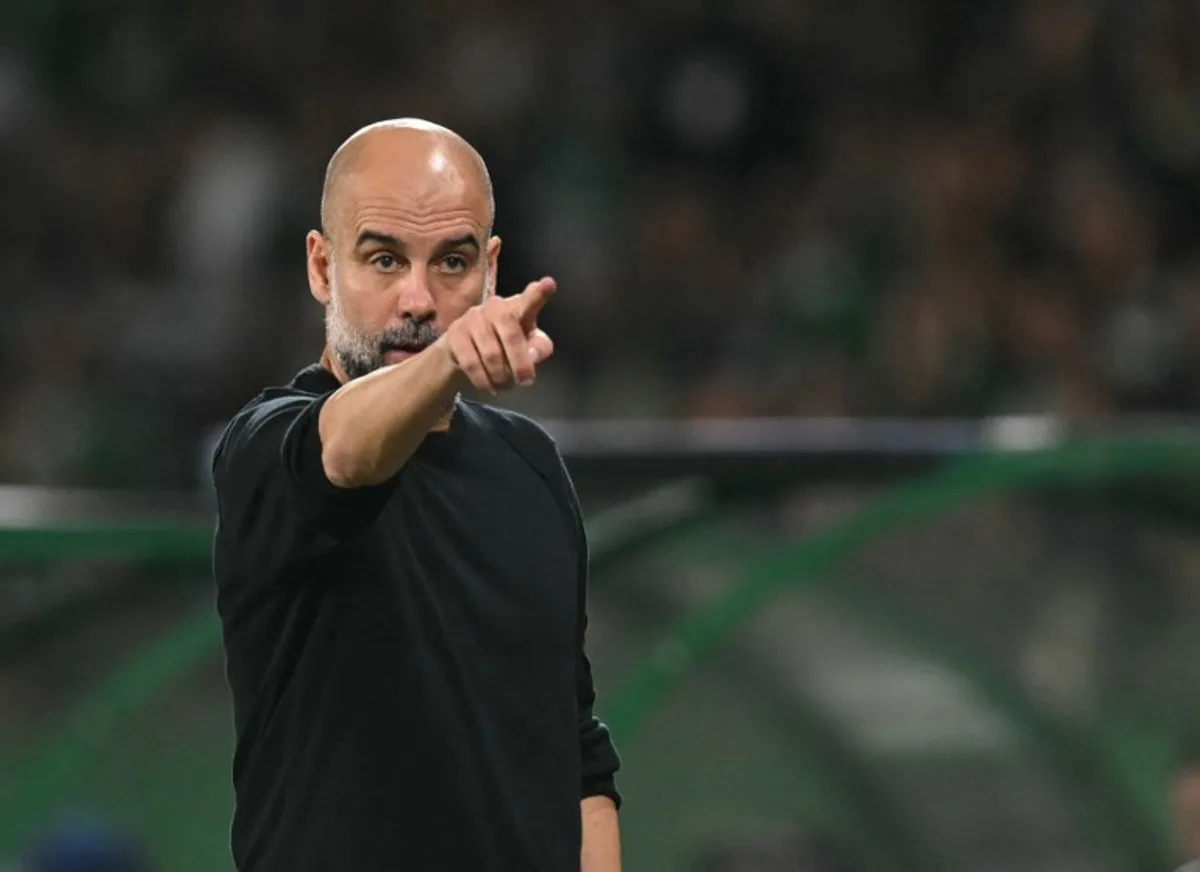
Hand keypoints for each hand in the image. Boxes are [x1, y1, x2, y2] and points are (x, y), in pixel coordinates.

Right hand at [441, 277, 556, 394]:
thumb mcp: (527, 346)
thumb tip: (532, 355)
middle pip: (512, 336)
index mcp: (517, 307)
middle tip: (525, 382)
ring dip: (501, 377)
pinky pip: (472, 363)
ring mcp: (473, 318)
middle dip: (520, 365)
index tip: (549, 285)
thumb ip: (538, 348)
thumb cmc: (504, 344)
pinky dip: (484, 381)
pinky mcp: (455, 333)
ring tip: (506, 385)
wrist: (463, 351)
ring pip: (491, 355)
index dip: (538, 294)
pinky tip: (489, 387)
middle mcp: (495, 307)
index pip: (529, 299)